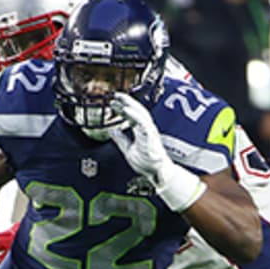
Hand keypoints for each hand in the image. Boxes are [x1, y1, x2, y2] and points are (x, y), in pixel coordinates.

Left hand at [110, 92, 203, 212]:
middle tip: (115, 95)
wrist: (157, 173)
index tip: (113, 104)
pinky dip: (134, 114)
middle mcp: (146, 128)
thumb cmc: (147, 163)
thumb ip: (120, 139)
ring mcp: (149, 131)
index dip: (122, 109)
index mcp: (141, 131)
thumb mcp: (128, 149)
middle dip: (126, 101)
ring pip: (140, 113)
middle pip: (136, 110)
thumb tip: (112, 131)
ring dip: (129, 104)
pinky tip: (126, 109)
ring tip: (119, 98)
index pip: (131, 116)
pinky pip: (142, 122)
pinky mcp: (150, 135)